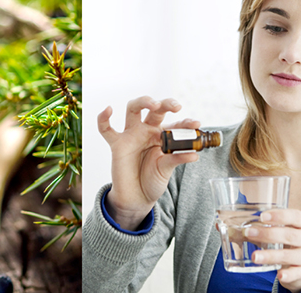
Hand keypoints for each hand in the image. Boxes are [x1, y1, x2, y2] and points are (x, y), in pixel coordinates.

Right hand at [97, 96, 199, 229]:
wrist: (137, 198)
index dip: (186, 124)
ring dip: (143, 102)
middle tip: (175, 106)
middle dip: (165, 104)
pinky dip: (104, 119)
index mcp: (162, 136)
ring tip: (154, 104)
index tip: (196, 124)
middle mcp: (147, 131)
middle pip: (155, 110)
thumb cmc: (152, 180)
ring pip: (133, 109)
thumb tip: (195, 154)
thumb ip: (176, 159)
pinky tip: (108, 110)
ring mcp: (132, 135)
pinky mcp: (117, 144)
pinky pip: (107, 129)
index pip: (175, 125)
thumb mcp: (166, 169)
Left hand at [245, 209, 300, 291]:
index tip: (262, 216)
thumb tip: (224, 226)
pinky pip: (297, 273)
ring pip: (290, 255)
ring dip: (271, 256)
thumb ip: (258, 226)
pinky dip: (288, 274)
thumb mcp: (280, 229)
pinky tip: (279, 275)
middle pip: (291, 235)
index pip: (296, 216)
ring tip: (255, 257)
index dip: (279, 216)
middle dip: (268, 234)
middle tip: (248, 233)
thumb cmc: (288, 241)